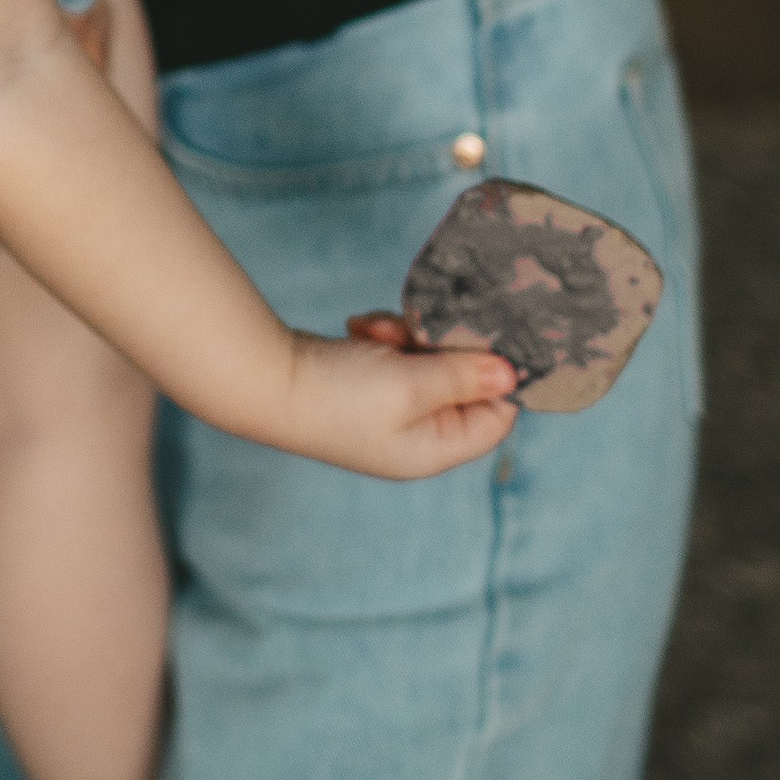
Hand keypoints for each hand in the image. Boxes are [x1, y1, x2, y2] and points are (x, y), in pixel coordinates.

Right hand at [262, 325, 518, 477]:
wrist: (264, 380)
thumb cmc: (338, 394)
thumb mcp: (411, 383)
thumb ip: (465, 377)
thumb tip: (515, 375)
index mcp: (434, 450)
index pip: (496, 418)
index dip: (497, 379)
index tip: (486, 339)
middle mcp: (417, 436)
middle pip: (463, 385)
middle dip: (442, 349)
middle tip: (415, 330)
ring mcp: (391, 411)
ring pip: (429, 362)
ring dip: (409, 336)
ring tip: (377, 330)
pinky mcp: (367, 385)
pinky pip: (398, 355)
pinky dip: (386, 336)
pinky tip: (360, 329)